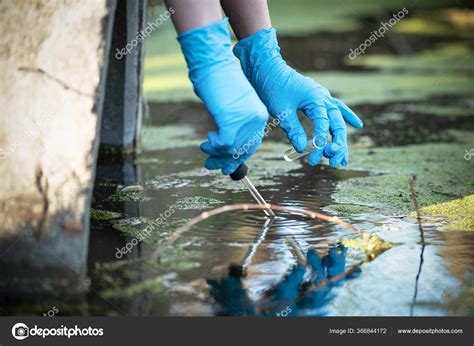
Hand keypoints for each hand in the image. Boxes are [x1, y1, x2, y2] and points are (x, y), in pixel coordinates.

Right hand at [178, 18, 267, 174]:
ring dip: (216, 154)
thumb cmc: (219, 80)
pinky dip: (213, 146)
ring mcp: (245, 120)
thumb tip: (226, 143)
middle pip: (243, 150)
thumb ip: (234, 122)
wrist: (214, 63)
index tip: (226, 164)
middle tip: (211, 166)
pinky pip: (223, 144)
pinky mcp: (231, 120)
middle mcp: (256, 119)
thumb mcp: (233, 104)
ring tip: (204, 151)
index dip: (237, 157)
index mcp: (259, 114)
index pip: (251, 144)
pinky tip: (206, 142)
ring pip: (232, 150)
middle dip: (226, 161)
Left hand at [234, 28, 362, 166]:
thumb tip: (301, 149)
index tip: (313, 159)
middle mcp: (323, 97)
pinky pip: (337, 108)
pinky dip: (346, 116)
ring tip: (342, 159)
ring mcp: (323, 97)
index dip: (319, 144)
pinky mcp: (318, 98)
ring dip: (340, 139)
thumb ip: (293, 129)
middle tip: (334, 163)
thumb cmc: (272, 87)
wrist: (267, 68)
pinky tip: (357, 125)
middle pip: (337, 125)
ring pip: (338, 120)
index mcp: (316, 99)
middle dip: (337, 146)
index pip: (323, 126)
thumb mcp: (281, 110)